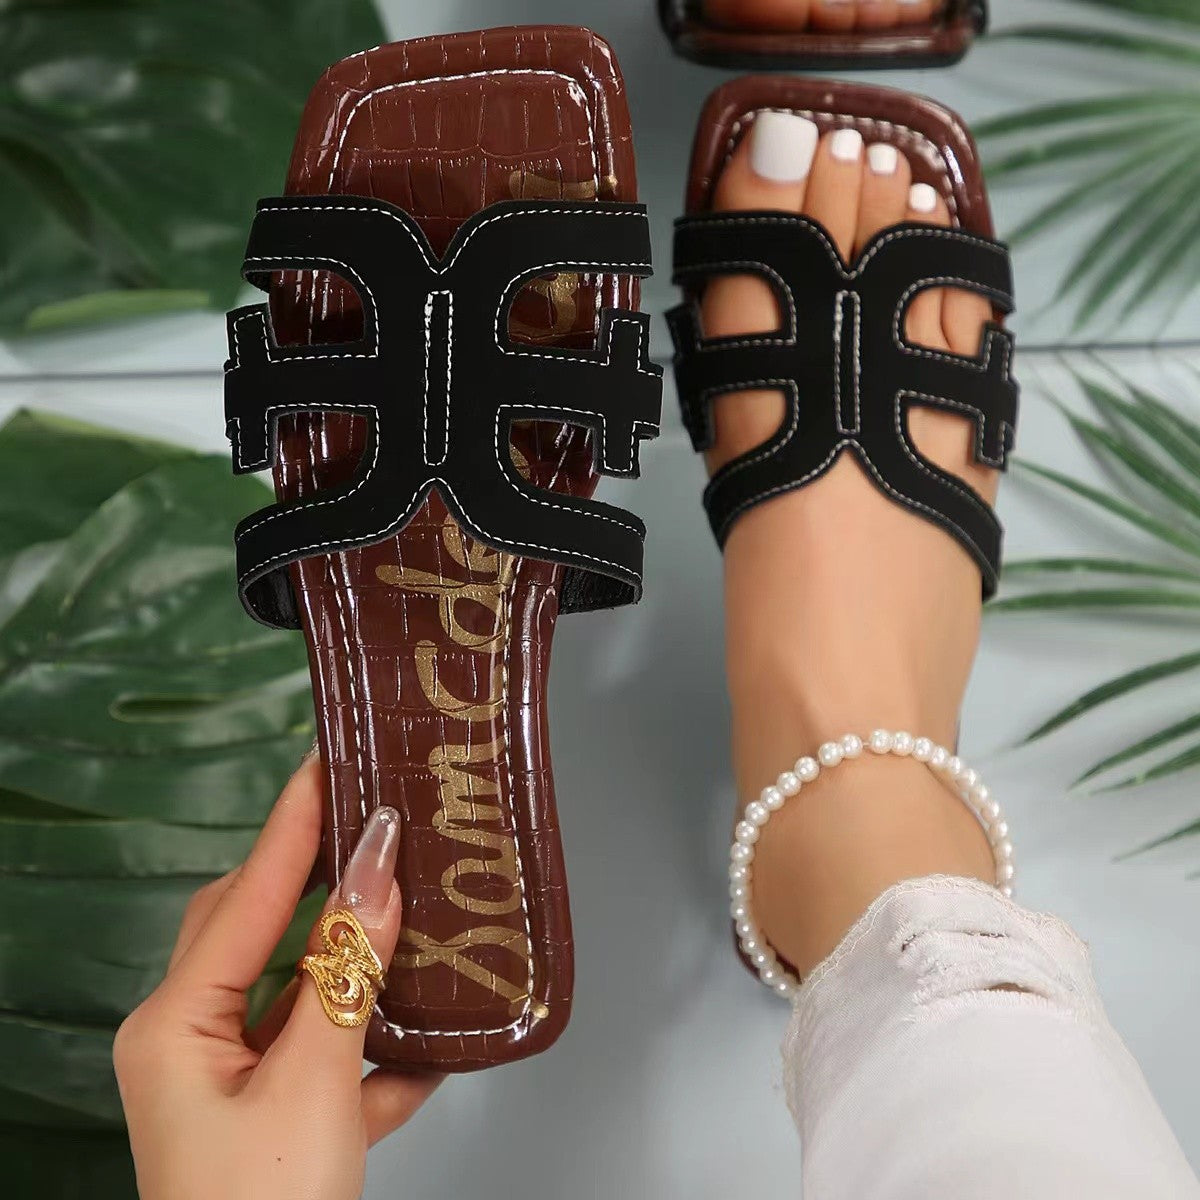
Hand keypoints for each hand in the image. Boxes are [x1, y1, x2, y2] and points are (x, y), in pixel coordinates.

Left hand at [113, 756, 440, 1199]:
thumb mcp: (310, 1083)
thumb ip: (346, 972)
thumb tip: (379, 870)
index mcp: (175, 1026)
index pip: (247, 894)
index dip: (294, 823)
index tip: (329, 758)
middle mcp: (191, 1045)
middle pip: (259, 933)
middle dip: (319, 881)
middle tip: (371, 821)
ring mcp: (230, 1086)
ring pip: (298, 995)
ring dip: (355, 966)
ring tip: (404, 910)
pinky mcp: (272, 1123)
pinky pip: (325, 1058)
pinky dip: (373, 1047)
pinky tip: (424, 1045)